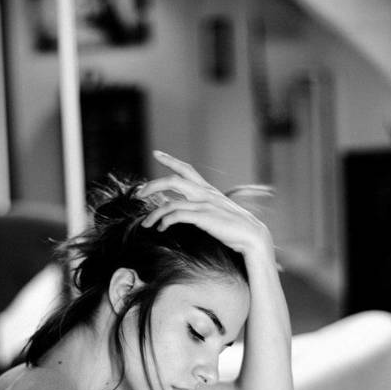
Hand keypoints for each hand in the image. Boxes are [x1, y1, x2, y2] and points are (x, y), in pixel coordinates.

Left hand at [139, 151, 272, 259]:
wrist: (252, 236)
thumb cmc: (236, 228)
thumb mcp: (219, 212)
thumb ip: (204, 207)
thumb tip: (188, 210)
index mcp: (208, 190)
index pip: (187, 169)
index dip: (170, 160)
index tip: (155, 153)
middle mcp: (205, 193)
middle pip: (173, 180)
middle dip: (152, 185)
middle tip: (138, 194)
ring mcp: (204, 204)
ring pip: (171, 201)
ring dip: (154, 213)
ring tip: (145, 223)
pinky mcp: (204, 217)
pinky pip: (177, 215)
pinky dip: (165, 221)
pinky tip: (161, 228)